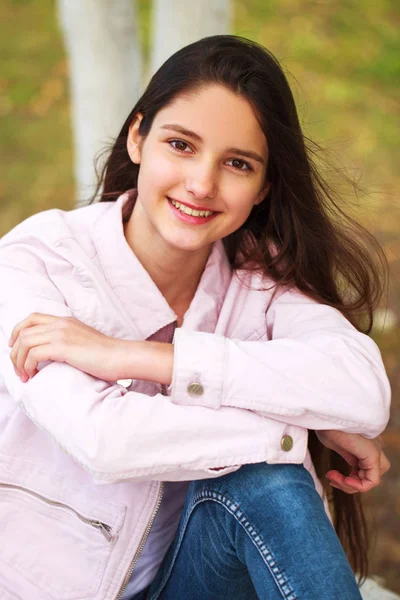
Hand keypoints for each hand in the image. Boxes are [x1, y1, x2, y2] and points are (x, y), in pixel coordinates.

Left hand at [9, 312, 127, 382]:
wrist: (122, 356)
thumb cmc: (108, 355)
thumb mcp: (85, 341)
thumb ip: (69, 341)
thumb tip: (55, 353)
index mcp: (66, 321)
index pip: (32, 318)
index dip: (17, 331)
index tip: (14, 347)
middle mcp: (61, 323)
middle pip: (23, 331)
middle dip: (14, 352)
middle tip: (17, 369)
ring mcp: (61, 334)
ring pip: (24, 342)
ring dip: (19, 361)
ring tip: (24, 376)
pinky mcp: (63, 347)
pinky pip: (33, 354)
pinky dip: (28, 367)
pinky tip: (34, 376)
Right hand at [316, 430, 389, 493]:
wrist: (324, 415)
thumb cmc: (325, 424)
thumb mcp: (336, 442)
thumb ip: (347, 455)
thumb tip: (349, 468)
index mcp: (364, 443)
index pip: (364, 469)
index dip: (348, 479)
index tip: (329, 475)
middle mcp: (373, 445)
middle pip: (371, 474)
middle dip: (352, 483)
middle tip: (332, 478)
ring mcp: (375, 448)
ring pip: (373, 478)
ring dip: (353, 486)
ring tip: (334, 479)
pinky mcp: (373, 453)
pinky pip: (372, 480)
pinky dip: (358, 486)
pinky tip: (345, 480)